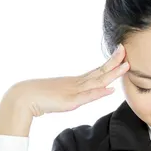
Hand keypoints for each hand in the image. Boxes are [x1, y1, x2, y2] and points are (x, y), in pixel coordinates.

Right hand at [10, 44, 129, 116]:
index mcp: (77, 82)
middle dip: (114, 62)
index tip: (121, 53)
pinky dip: (99, 92)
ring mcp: (74, 91)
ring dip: (112, 73)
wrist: (25, 97)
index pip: (97, 71)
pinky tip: (110, 89)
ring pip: (97, 81)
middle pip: (100, 71)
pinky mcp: (70, 101)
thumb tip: (89, 93)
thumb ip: (76, 94)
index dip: (110, 63)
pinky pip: (87, 96)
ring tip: (125, 66)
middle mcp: (77, 83)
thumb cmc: (42, 98)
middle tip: (126, 50)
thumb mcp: (65, 97)